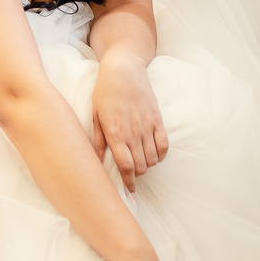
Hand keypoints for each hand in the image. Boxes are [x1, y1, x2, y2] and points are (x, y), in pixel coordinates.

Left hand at [92, 50, 167, 192]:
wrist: (124, 70)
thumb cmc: (105, 92)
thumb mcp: (95, 115)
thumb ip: (98, 140)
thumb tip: (97, 161)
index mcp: (115, 133)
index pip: (125, 166)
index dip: (128, 182)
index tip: (128, 190)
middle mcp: (133, 133)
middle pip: (140, 166)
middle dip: (136, 176)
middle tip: (132, 177)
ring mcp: (147, 127)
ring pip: (153, 158)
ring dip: (147, 166)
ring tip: (141, 165)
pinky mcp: (157, 120)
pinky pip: (164, 145)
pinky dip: (161, 155)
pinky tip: (154, 156)